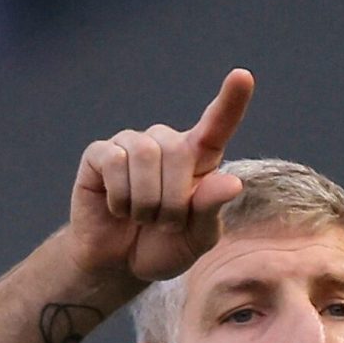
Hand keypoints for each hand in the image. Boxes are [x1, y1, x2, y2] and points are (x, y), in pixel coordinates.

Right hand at [68, 69, 253, 286]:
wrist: (117, 266)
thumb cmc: (162, 248)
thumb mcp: (195, 240)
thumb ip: (211, 211)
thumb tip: (232, 183)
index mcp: (197, 160)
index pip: (217, 125)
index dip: (230, 102)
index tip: (243, 77)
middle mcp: (165, 143)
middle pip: (177, 152)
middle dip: (172, 201)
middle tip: (163, 225)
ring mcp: (131, 144)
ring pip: (145, 156)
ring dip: (146, 203)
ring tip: (141, 219)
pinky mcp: (100, 153)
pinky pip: (115, 162)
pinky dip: (120, 197)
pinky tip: (117, 209)